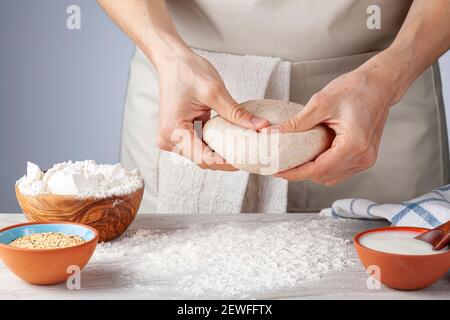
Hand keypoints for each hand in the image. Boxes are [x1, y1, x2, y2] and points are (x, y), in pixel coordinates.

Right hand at [156, 51, 269, 169]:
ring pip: (203, 155)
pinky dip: (217, 145)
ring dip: (223, 153)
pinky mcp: (181, 135)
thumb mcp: (215, 92)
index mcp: (173, 132)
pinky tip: (234, 141)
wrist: (172, 61)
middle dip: (228, 159)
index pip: (204, 158)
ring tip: (246, 149)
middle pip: (204, 160)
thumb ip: (236, 113)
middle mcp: (170, 140)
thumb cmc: (187, 72)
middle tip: (253, 156)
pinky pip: (201, 146)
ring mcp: (174, 139)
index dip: (228, 162)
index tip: (249, 159)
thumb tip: (260, 126)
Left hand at [273, 61, 395, 185]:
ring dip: (311, 172)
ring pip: (331, 177)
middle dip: (299, 173)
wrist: (379, 84)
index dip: (294, 172)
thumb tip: (272, 133)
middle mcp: (363, 157)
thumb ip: (297, 122)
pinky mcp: (365, 157)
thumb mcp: (321, 103)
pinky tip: (310, 158)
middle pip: (323, 177)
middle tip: (279, 165)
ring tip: (292, 162)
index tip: (276, 170)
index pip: (318, 169)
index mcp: (354, 144)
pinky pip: (339, 171)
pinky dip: (323, 168)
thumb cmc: (355, 89)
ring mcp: (366, 159)